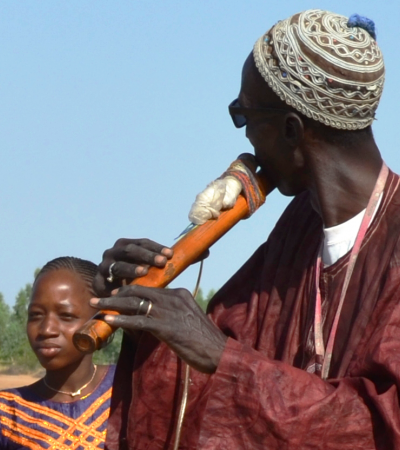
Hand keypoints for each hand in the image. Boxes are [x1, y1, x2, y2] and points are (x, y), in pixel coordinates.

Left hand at [90, 285, 226, 372]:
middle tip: (99, 297)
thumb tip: (152, 319)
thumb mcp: (188, 319)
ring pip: (134, 303)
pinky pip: (138, 320)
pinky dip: (121, 319)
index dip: (129, 290)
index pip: (149, 288)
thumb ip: (171, 313)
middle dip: (116, 293)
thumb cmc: (204, 339)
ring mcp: (169, 311)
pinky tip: (108, 320)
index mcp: (179, 294)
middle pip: (138, 291)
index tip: (116, 293)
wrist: (218, 351)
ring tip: (96, 304)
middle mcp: (173, 297)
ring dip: (112, 303)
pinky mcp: (165, 326)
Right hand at [94, 238, 172, 295]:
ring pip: (119, 264)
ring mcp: (104, 265)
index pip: (143, 242)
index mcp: (126, 245)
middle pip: (131, 249)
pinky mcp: (99, 280)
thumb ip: (162, 263)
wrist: (112, 297)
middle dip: (147, 255)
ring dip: (133, 268)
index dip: (156, 247)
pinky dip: (120, 283)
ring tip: (145, 271)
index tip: (170, 254)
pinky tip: (130, 286)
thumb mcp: (147, 269)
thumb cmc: (134, 280)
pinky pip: (110, 280)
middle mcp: (113, 251)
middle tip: (162, 261)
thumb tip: (193, 256)